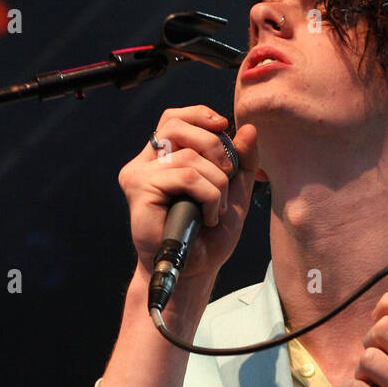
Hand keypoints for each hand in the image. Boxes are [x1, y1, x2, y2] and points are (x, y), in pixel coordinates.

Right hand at [117, 104, 259, 291]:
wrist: (194, 270)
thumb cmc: (208, 236)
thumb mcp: (234, 193)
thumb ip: (243, 162)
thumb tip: (248, 129)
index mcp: (162, 158)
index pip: (175, 118)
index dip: (200, 116)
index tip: (224, 128)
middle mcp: (146, 163)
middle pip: (177, 126)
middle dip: (214, 146)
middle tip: (228, 175)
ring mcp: (140, 175)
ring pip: (189, 157)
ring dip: (216, 183)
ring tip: (217, 209)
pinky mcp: (140, 190)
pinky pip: (186, 176)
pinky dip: (208, 195)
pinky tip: (207, 216)